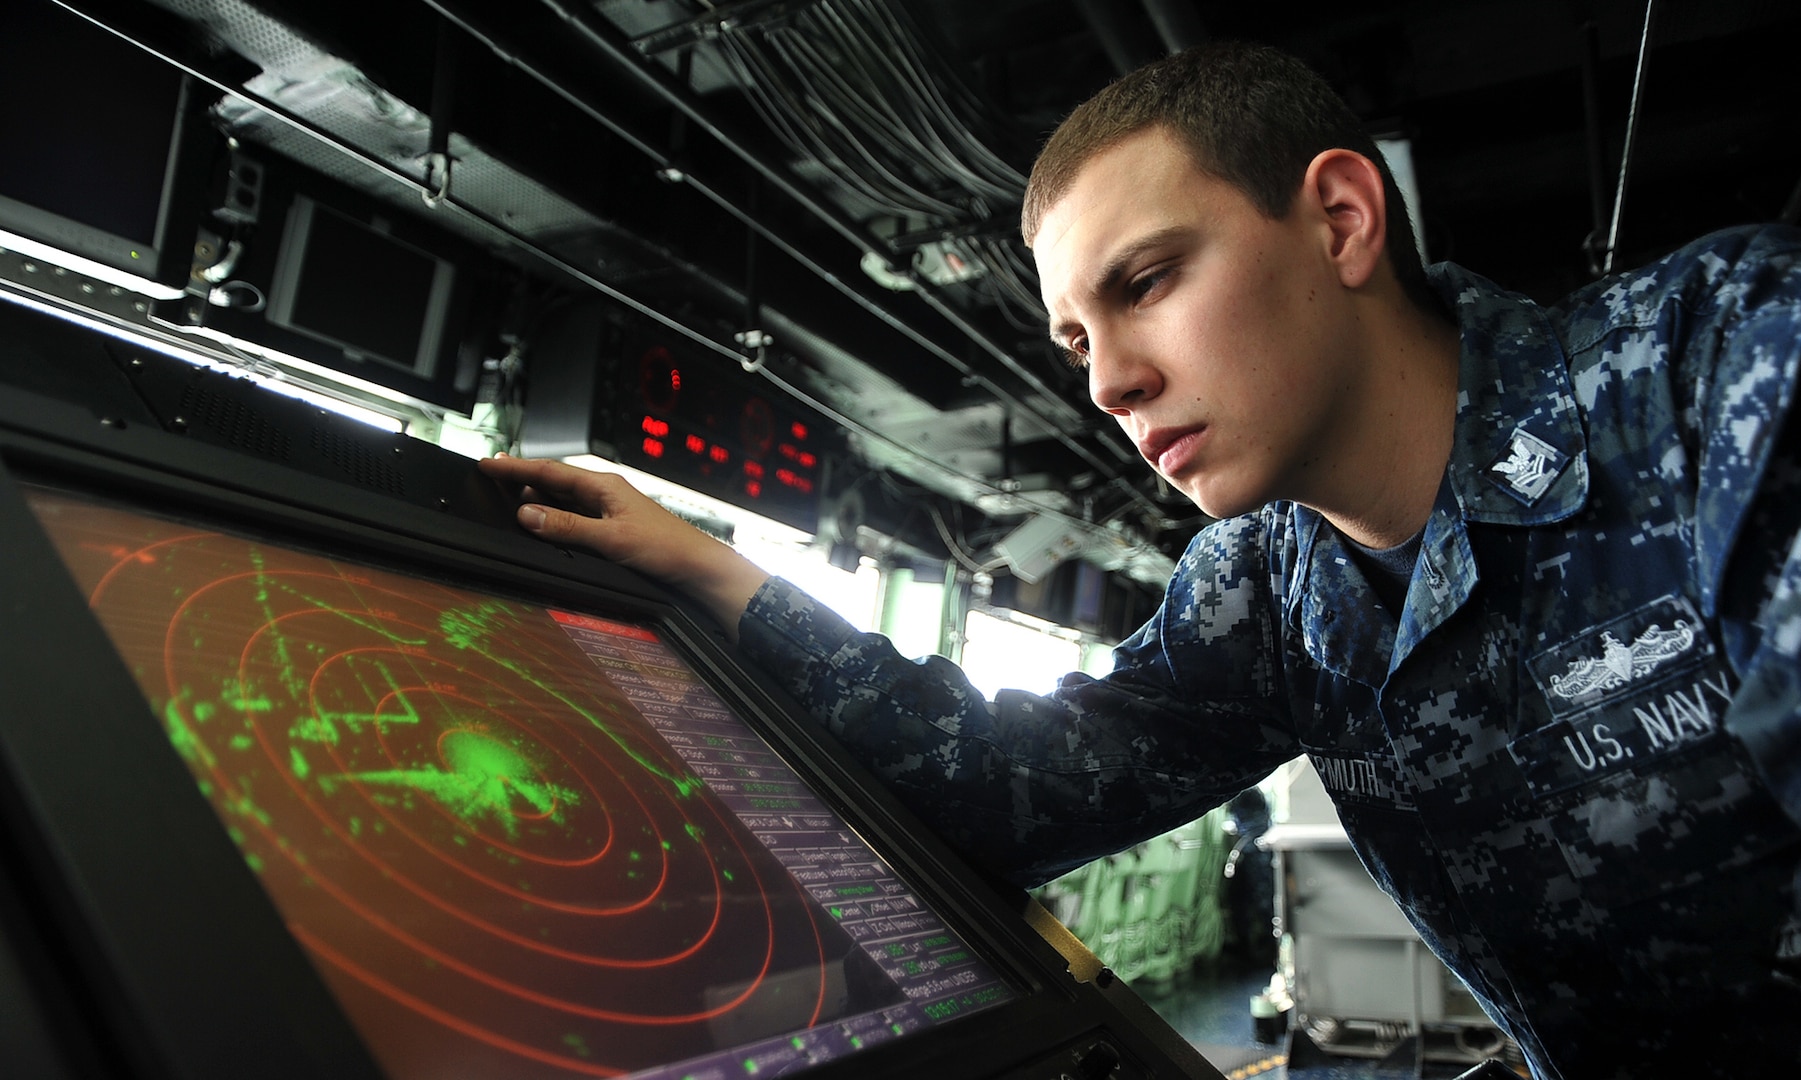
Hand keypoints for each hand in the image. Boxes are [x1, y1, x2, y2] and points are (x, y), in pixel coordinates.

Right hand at [477, 455, 769, 639]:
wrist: (696, 566)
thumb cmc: (664, 548)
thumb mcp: (610, 539)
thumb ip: (567, 527)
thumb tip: (528, 514)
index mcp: (603, 485)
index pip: (550, 470)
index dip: (515, 468)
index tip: (487, 464)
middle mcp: (605, 491)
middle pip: (555, 479)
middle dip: (522, 477)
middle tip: (491, 475)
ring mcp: (610, 507)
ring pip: (564, 497)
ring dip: (537, 495)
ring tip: (509, 494)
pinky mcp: (614, 525)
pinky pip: (575, 513)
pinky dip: (555, 514)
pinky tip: (545, 520)